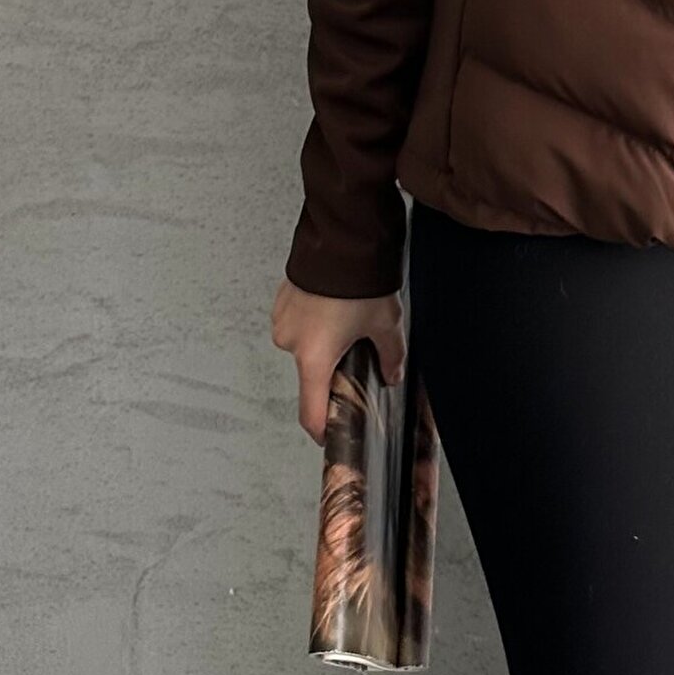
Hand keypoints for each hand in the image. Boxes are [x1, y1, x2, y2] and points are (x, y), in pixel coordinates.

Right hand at [270, 275, 407, 445]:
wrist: (340, 238)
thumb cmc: (358, 279)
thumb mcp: (386, 323)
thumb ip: (390, 355)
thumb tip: (391, 375)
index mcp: (315, 358)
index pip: (311, 412)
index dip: (322, 430)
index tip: (329, 436)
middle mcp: (292, 343)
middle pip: (312, 372)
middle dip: (334, 365)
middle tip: (357, 346)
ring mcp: (283, 321)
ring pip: (306, 345)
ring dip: (324, 339)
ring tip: (347, 316)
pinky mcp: (282, 301)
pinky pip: (298, 322)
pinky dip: (315, 320)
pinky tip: (333, 305)